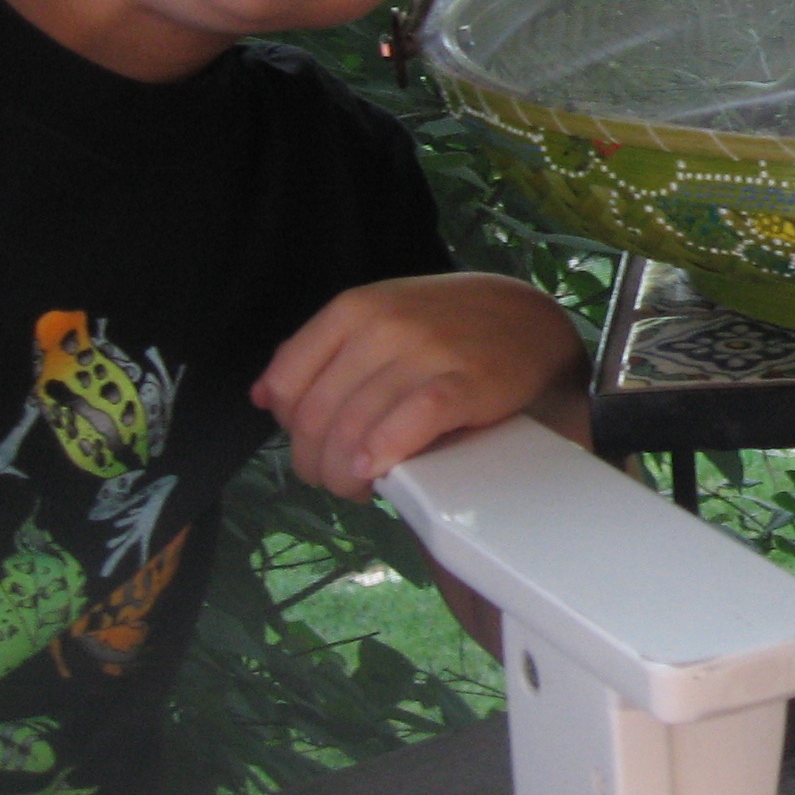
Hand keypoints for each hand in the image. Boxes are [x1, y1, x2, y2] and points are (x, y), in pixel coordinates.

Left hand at [254, 272, 584, 498]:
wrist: (531, 321)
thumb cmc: (449, 327)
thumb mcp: (382, 316)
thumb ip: (323, 350)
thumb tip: (263, 397)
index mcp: (354, 309)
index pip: (287, 383)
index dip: (289, 430)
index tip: (313, 447)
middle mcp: (384, 326)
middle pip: (317, 416)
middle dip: (315, 463)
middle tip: (336, 481)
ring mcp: (426, 352)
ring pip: (355, 428)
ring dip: (345, 475)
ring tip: (360, 486)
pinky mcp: (465, 384)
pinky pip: (409, 424)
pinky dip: (385, 453)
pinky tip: (379, 472)